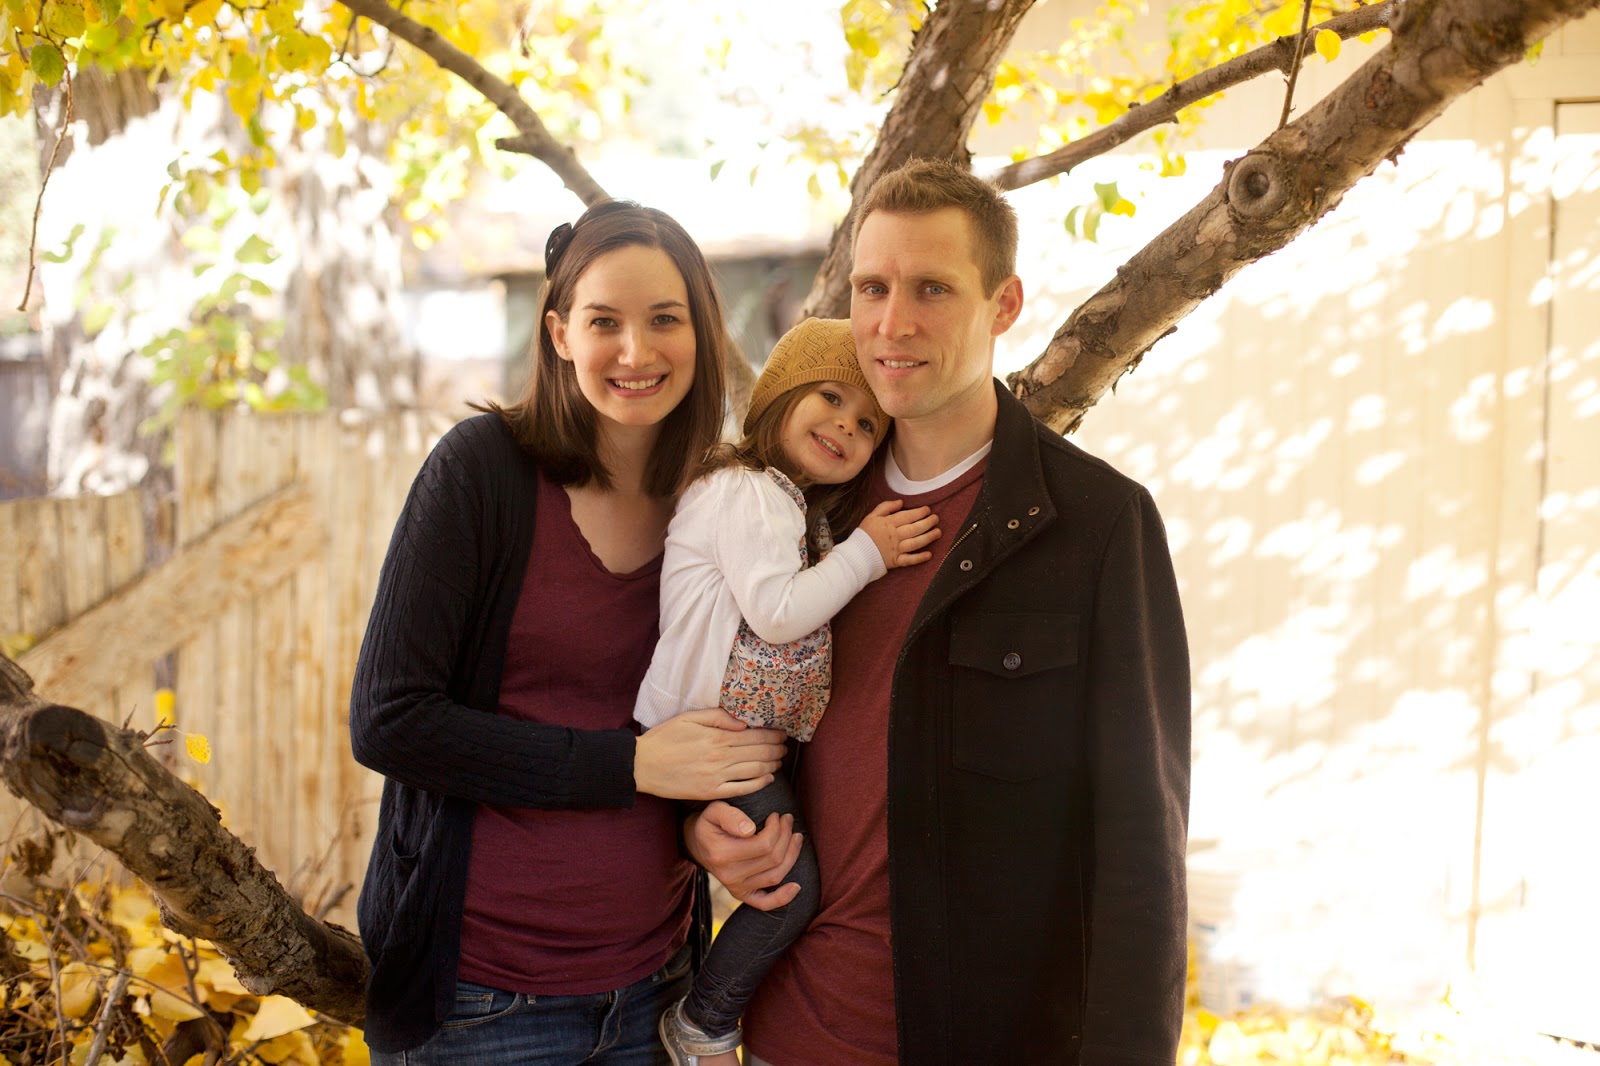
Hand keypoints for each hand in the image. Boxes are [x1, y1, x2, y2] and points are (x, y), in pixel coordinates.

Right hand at [634, 710, 786, 800]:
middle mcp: (721, 757)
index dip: (772, 735)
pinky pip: (742, 789)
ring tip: (780, 760)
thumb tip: (744, 722)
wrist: (643, 765)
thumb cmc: (665, 738)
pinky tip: (768, 778)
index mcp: (717, 736)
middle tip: (785, 746)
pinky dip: (759, 783)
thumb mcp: (689, 717)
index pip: (754, 735)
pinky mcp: (711, 792)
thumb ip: (719, 717)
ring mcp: (717, 777)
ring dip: (772, 764)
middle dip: (776, 749)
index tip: (782, 733)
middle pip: (759, 752)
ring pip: (755, 770)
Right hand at [685, 802, 803, 910]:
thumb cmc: (711, 823)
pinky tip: (796, 886)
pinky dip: (783, 897)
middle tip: (787, 820)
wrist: (699, 844)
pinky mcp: (741, 895)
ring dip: (792, 855)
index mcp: (722, 854)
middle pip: (772, 859)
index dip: (776, 828)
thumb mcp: (714, 811)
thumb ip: (730, 816)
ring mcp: (736, 888)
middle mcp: (729, 875)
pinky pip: (764, 903)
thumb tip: (750, 829)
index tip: (776, 815)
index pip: (763, 845)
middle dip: (786, 836)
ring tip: (795, 836)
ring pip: (775, 876)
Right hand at [860, 500, 939, 568]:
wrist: (856, 555)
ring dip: (928, 537)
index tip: (927, 510)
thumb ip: (886, 507)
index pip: (907, 516)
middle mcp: (895, 536)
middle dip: (928, 523)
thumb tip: (901, 502)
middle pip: (914, 528)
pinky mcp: (896, 561)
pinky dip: (920, 558)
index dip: (919, 512)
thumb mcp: (871, 516)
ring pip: (915, 542)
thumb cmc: (864, 534)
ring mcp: (896, 549)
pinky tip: (929, 555)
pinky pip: (909, 560)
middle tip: (936, 519)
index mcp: (889, 524)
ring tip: (938, 533)